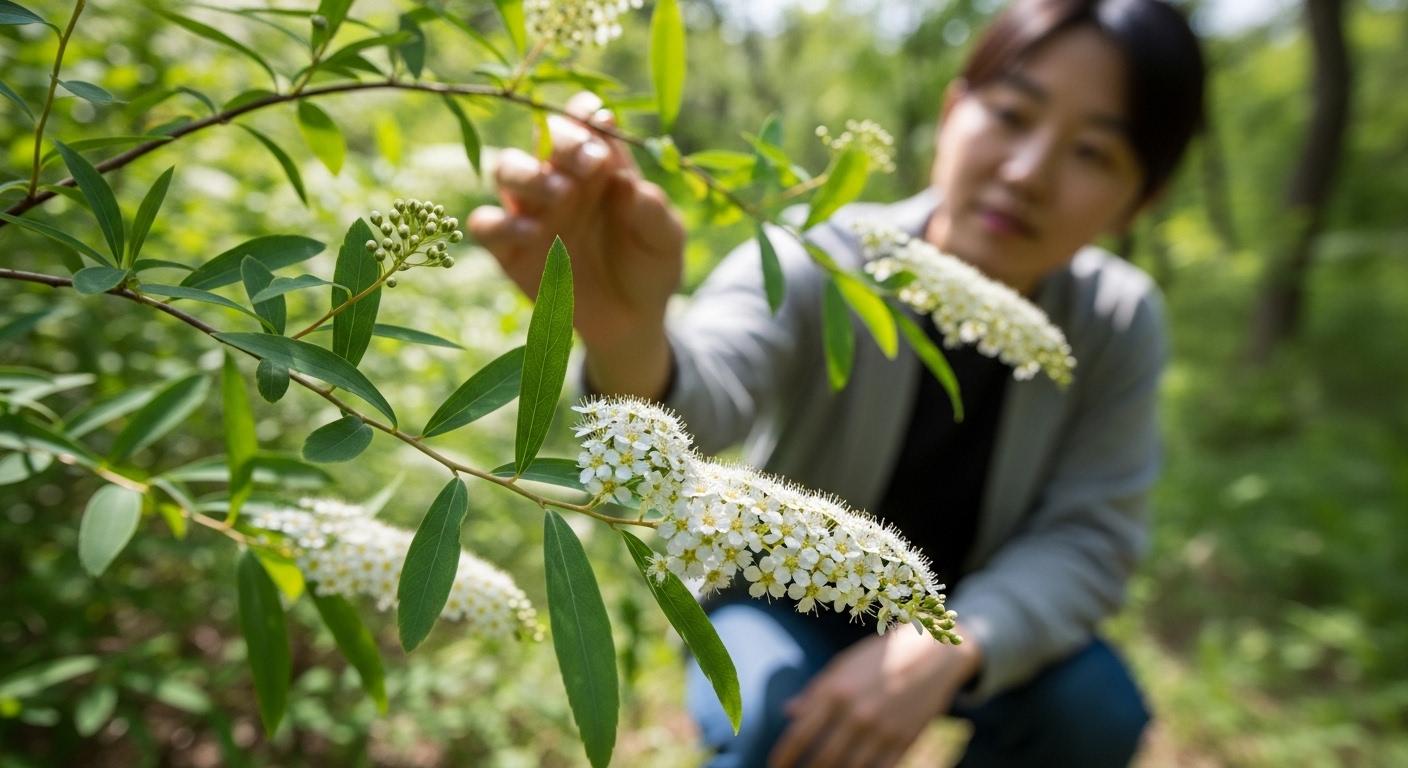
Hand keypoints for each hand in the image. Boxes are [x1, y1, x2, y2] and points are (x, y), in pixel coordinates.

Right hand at [467, 93, 683, 396]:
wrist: (632, 321)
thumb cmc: (651, 268)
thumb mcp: (666, 241)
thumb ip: (653, 211)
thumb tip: (625, 181)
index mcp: (599, 164)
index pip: (583, 120)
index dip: (585, 114)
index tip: (602, 123)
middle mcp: (560, 178)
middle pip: (542, 135)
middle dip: (563, 138)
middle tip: (591, 162)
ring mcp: (532, 211)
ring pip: (506, 168)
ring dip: (529, 172)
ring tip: (562, 193)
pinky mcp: (510, 249)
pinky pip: (486, 224)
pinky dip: (502, 223)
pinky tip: (534, 234)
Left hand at [769, 624, 981, 767]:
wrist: (933, 654)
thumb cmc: (881, 657)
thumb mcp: (844, 664)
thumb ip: (816, 691)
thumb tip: (788, 712)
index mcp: (837, 690)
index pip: (800, 733)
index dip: (783, 756)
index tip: (774, 765)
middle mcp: (857, 713)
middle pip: (823, 758)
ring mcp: (883, 730)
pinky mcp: (904, 741)